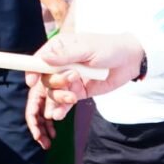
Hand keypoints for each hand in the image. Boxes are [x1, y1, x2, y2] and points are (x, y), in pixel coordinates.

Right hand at [27, 31, 142, 139]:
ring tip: (73, 98)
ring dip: (58, 98)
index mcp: (60, 48)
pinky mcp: (78, 92)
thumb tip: (45, 58)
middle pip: (45, 79)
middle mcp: (62, 64)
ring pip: (53, 93)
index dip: (32, 70)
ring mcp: (69, 79)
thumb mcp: (88, 49)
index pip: (39, 59)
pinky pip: (64, 103)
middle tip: (72, 79)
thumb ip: (66, 55)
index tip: (32, 81)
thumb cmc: (110, 48)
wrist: (131, 61)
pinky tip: (59, 115)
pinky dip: (60, 109)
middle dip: (54, 84)